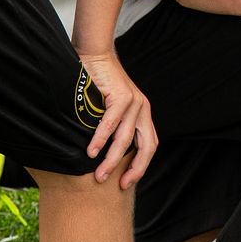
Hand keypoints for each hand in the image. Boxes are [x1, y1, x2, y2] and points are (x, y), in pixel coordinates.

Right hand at [72, 49, 157, 188]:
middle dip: (133, 169)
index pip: (148, 146)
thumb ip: (112, 128)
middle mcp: (143, 110)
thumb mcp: (109, 110)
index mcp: (143, 115)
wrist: (95, 56)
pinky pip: (111, 123)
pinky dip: (101, 139)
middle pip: (145, 147)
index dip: (140, 166)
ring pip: (125, 138)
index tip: (126, 182)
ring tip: (99, 174)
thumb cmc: (97, 86)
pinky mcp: (122, 95)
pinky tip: (91, 151)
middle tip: (117, 185)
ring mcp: (135, 102)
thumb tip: (100, 156)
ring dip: (112, 159)